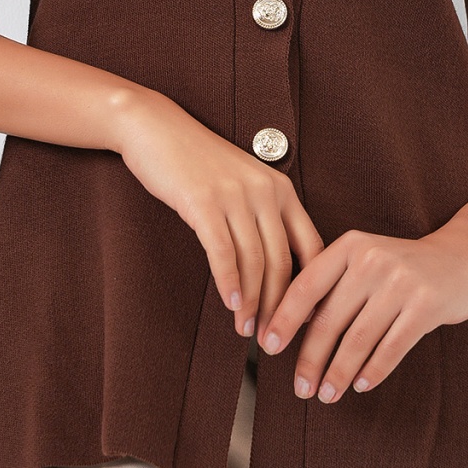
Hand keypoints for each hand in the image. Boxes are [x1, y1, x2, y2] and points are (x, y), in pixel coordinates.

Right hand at [111, 86, 325, 337]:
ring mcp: (235, 195)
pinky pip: (223, 251)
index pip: (311, 246)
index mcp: (282, 190)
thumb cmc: (198, 163)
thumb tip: (273, 272)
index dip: (310, 288)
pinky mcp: (204, 201)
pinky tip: (229, 304)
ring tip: (247, 330)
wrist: (156, 128)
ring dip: (251, 302)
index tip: (305, 321)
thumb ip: (262, 218)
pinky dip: (228, 282)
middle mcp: (266, 191)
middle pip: (283, 261)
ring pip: (254, 261)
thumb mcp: (242, 185)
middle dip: (279, 306)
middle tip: (273, 338)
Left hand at [257, 216, 467, 401]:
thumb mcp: (365, 260)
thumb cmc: (403, 266)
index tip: (267, 348)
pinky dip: (372, 371)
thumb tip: (291, 328)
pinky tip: (360, 385)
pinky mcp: (427, 305)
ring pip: (358, 340)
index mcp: (350, 245)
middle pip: (330, 320)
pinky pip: (391, 348)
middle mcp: (372, 259)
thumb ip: (333, 285)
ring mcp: (401, 282)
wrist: (464, 256)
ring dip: (338, 373)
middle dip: (310, 360)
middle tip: (300, 388)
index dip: (283, 319)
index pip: (306, 286)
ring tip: (327, 395)